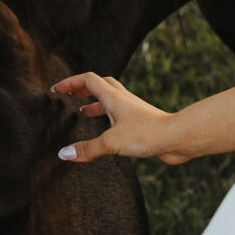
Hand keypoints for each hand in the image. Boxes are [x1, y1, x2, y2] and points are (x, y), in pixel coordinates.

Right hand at [52, 72, 187, 163]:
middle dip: (83, 89)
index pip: (87, 80)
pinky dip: (108, 118)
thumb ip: (87, 148)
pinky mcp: (141, 123)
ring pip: (110, 100)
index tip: (56, 90)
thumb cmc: (147, 134)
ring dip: (95, 103)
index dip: (70, 82)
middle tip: (70, 96)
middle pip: (100, 85)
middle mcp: (123, 100)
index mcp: (113, 97)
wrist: (177, 137)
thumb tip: (64, 154)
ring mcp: (133, 110)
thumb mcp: (111, 142)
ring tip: (83, 113)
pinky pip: (120, 115)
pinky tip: (106, 132)